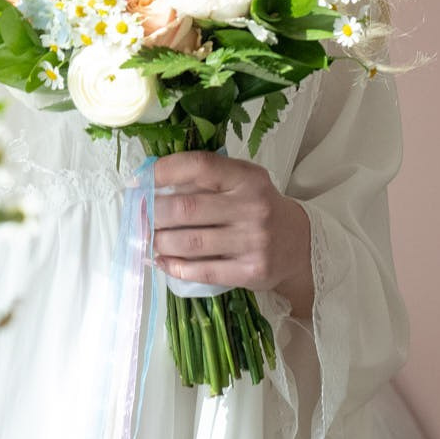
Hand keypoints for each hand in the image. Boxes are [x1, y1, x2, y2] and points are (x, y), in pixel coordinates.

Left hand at [151, 151, 314, 316]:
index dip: (165, 171)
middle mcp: (253, 208)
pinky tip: (162, 260)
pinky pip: (203, 271)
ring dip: (159, 241)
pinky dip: (175, 266)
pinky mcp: (252, 272)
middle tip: (139, 216)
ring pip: (190, 242)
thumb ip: (205, 179)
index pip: (200, 166)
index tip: (140, 181)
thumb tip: (150, 183)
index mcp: (248, 178)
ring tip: (148, 238)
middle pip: (186, 208)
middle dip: (153, 213)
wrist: (300, 244)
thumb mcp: (241, 181)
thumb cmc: (258, 206)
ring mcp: (253, 242)